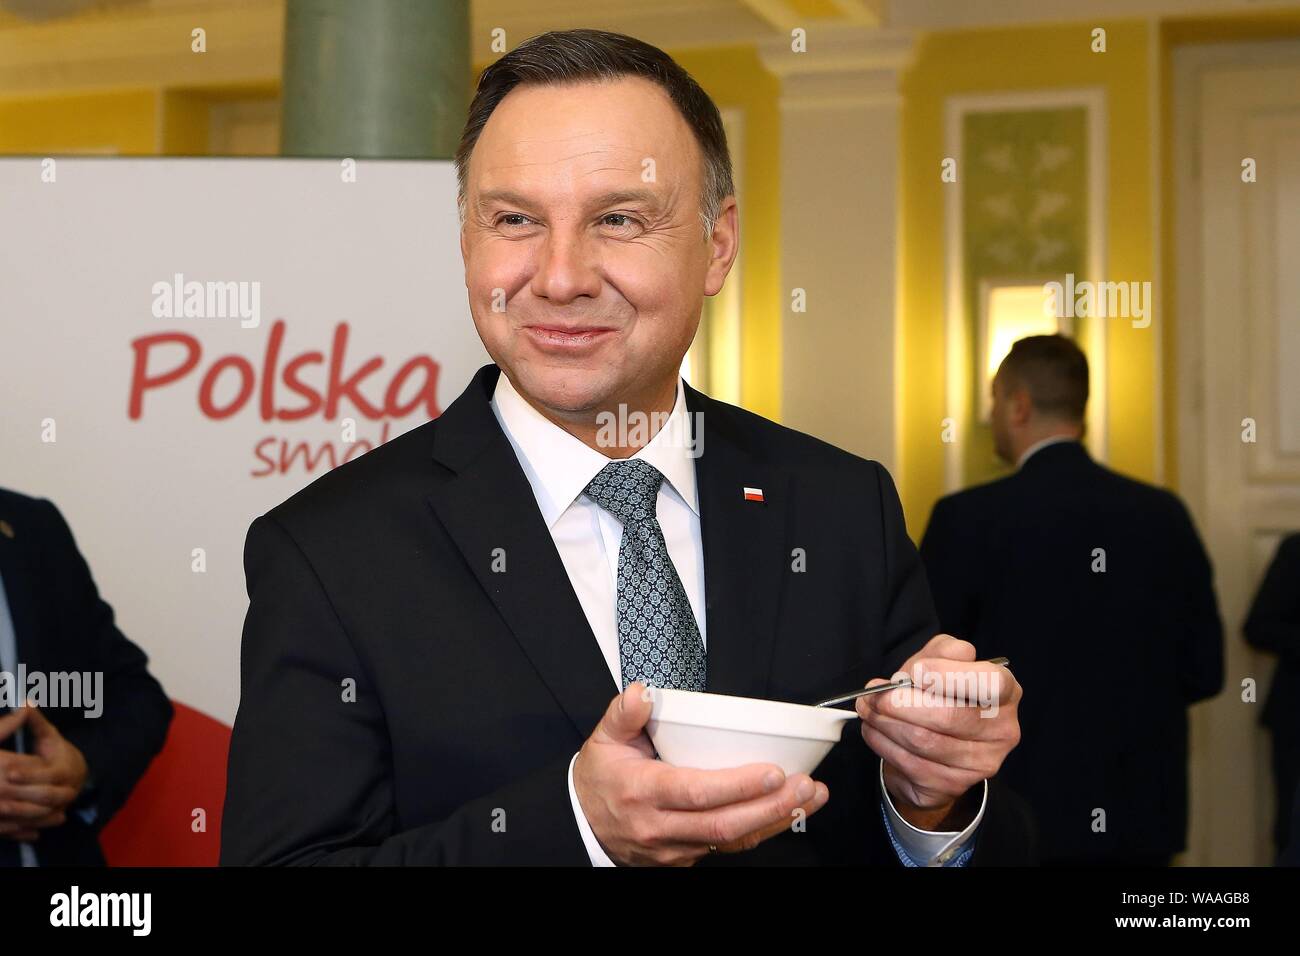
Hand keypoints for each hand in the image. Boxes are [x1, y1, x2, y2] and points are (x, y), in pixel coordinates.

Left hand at [0, 705, 88, 841]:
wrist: (77, 776)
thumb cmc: (57, 753)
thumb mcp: (48, 736)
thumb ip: (35, 722)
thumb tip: (25, 702)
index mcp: (64, 767)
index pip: (45, 772)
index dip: (27, 772)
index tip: (9, 770)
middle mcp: (66, 788)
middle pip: (45, 794)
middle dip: (22, 793)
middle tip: (2, 788)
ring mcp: (62, 805)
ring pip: (44, 812)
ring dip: (22, 812)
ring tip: (2, 807)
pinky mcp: (54, 817)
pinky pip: (41, 824)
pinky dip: (25, 826)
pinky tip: (7, 821)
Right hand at [573, 682, 829, 865]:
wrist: (582, 824)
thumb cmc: (599, 779)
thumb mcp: (603, 739)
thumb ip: (624, 714)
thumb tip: (642, 692)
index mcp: (643, 792)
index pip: (696, 792)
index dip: (738, 785)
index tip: (773, 771)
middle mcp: (661, 826)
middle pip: (724, 824)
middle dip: (771, 806)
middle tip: (805, 785)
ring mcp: (675, 848)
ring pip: (732, 840)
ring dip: (776, 820)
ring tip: (809, 797)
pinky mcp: (686, 858)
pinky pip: (728, 847)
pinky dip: (761, 831)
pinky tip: (787, 812)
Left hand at [857, 635, 1020, 830]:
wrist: (934, 743)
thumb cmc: (939, 693)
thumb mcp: (941, 661)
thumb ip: (939, 653)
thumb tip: (922, 669)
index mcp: (1005, 691)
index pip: (989, 683)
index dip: (949, 675)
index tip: (915, 671)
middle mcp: (1002, 729)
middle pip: (949, 717)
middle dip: (900, 703)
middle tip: (872, 695)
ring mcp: (982, 762)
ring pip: (924, 741)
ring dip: (885, 723)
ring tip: (868, 709)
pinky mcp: (955, 785)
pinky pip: (911, 764)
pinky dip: (883, 744)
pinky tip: (874, 730)